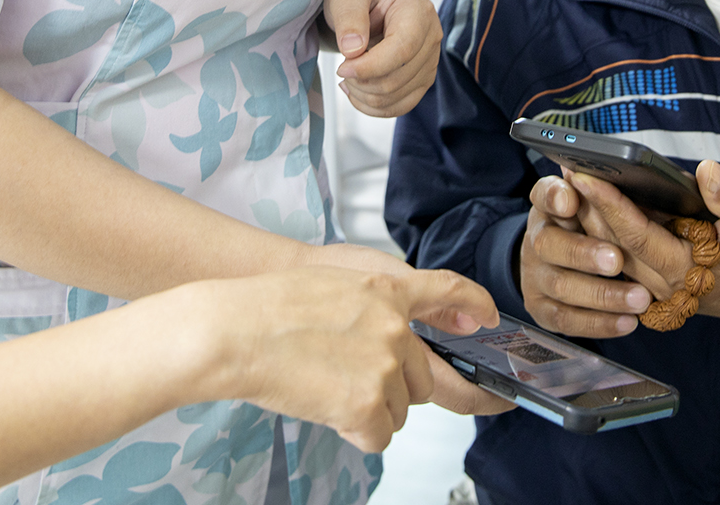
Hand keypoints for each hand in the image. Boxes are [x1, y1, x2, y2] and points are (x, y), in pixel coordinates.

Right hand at [200, 265, 508, 450]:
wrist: (234, 331)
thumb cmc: (268, 307)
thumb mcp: (334, 283)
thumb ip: (380, 303)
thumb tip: (407, 334)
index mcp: (385, 289)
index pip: (447, 291)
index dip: (473, 305)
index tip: (485, 319)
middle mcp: (395, 327)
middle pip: (423, 378)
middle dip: (394, 387)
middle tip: (344, 374)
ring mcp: (384, 366)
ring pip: (400, 410)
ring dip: (370, 409)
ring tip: (324, 383)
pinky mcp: (368, 403)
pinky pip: (379, 436)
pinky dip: (354, 431)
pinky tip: (322, 404)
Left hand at [322, 0, 440, 117]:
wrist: (368, 3)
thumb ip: (349, 18)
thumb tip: (354, 50)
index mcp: (418, 10)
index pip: (402, 50)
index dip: (370, 66)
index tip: (341, 68)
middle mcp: (432, 36)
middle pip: (399, 78)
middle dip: (362, 82)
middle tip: (341, 68)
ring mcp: (430, 61)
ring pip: (398, 97)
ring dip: (364, 95)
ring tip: (346, 77)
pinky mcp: (422, 80)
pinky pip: (400, 106)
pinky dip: (373, 106)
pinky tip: (355, 91)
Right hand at [518, 176, 652, 338]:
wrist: (555, 264)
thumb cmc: (588, 229)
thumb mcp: (597, 206)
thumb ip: (610, 194)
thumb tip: (638, 180)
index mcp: (549, 206)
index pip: (544, 194)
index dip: (555, 197)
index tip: (572, 200)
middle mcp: (537, 238)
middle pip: (549, 244)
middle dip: (584, 253)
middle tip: (618, 259)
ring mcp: (535, 275)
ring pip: (562, 286)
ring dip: (603, 294)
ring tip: (640, 298)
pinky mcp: (541, 308)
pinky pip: (567, 320)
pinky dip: (599, 323)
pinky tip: (628, 321)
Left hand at [565, 161, 719, 337]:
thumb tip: (707, 171)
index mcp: (687, 270)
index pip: (636, 235)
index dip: (609, 203)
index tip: (584, 174)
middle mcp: (664, 282)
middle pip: (613, 244)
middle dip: (588, 206)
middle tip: (564, 169)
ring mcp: (658, 284)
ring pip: (613, 251)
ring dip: (591, 218)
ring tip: (569, 180)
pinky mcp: (658, 277)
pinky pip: (623, 254)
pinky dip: (606, 229)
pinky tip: (590, 201)